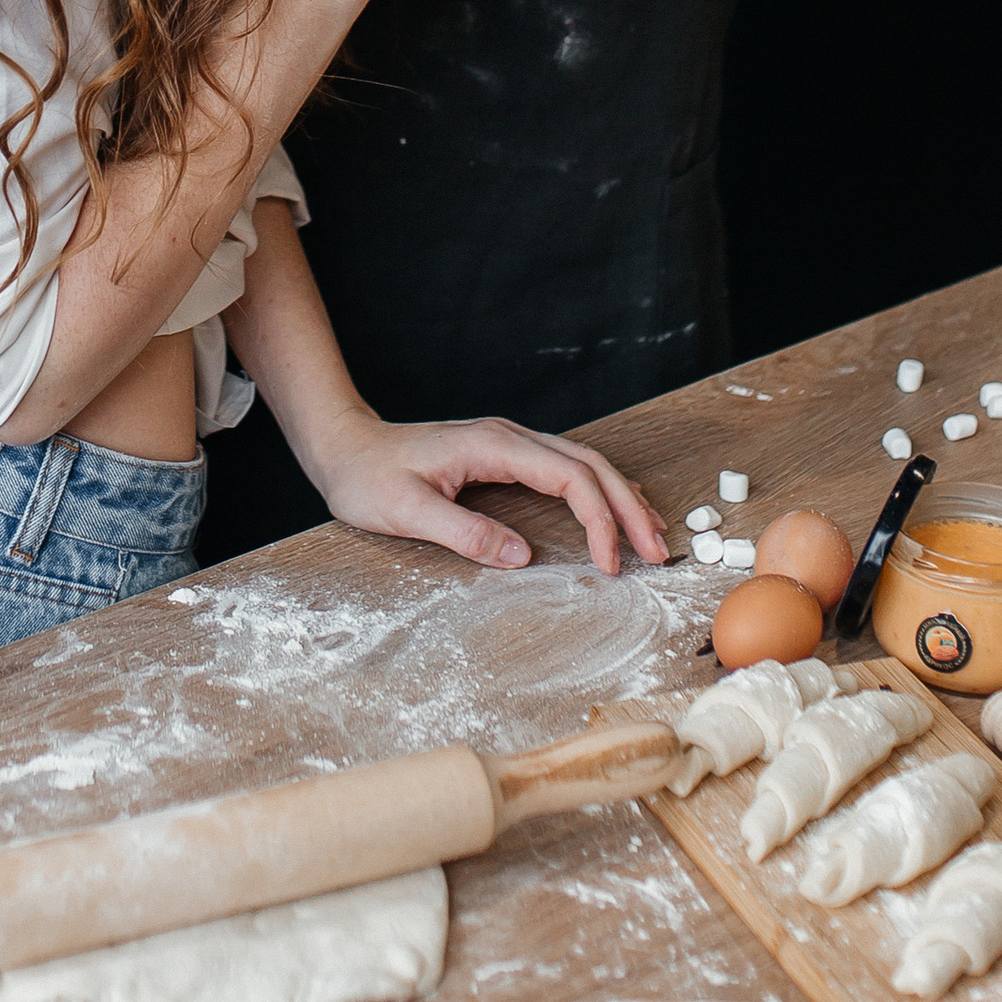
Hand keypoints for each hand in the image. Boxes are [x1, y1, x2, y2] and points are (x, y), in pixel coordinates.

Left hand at [317, 411, 668, 575]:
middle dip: (629, 509)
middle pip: (590, 466)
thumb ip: (464, 532)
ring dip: (620, 498)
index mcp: (493, 446)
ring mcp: (509, 442)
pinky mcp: (504, 454)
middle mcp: (509, 437)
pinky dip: (598, 491)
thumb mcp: (406, 512)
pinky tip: (612, 510)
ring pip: (584, 464)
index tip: (608, 564)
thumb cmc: (367, 477)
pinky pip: (566, 468)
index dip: (599, 520)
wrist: (343, 445)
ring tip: (650, 535)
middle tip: (657, 553)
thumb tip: (522, 556)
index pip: (569, 478)